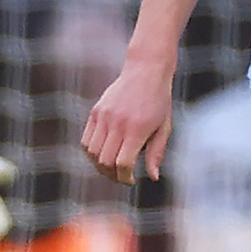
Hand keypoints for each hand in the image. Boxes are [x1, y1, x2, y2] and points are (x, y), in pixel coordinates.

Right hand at [80, 58, 174, 186]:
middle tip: (121, 177)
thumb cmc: (159, 101)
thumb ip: (156, 153)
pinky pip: (86, 140)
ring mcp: (104, 116)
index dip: (125, 177)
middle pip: (106, 161)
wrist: (146, 71)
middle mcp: (117, 123)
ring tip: (111, 168)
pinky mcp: (96, 112)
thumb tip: (152, 177)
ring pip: (93, 153)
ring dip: (100, 166)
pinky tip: (102, 155)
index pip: (123, 163)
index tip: (131, 180)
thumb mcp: (164, 127)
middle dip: (112, 175)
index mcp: (137, 129)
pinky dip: (91, 153)